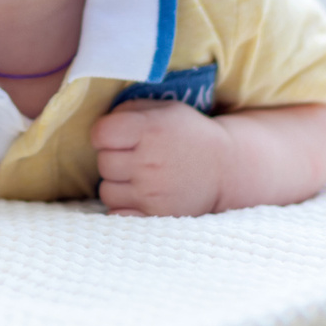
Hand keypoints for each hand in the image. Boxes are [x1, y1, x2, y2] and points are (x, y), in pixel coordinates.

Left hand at [91, 100, 229, 216]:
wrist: (225, 169)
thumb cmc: (189, 134)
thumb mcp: (165, 110)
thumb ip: (129, 109)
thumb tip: (101, 124)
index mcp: (149, 130)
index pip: (100, 134)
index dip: (105, 134)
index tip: (118, 136)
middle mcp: (148, 162)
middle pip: (103, 163)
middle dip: (113, 158)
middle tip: (134, 156)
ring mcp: (151, 192)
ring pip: (106, 190)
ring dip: (117, 183)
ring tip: (138, 176)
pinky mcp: (155, 215)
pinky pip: (117, 213)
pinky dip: (123, 205)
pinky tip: (138, 195)